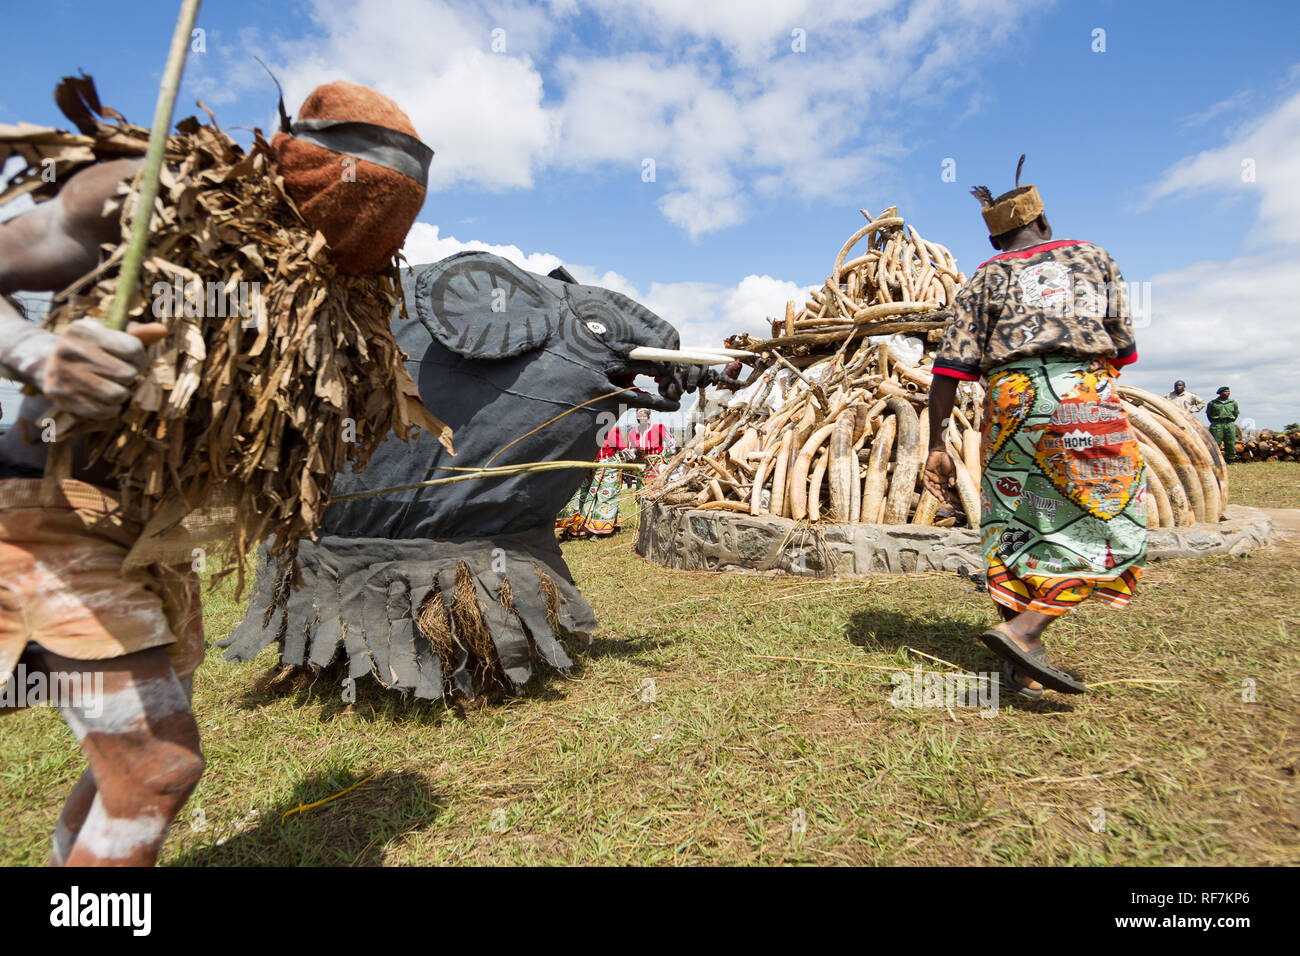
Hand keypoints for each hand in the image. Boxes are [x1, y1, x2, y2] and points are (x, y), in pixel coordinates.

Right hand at [39, 318, 164, 418]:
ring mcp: (63, 375)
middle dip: (131, 375)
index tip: (136, 360)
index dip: (141, 358)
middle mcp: (70, 350)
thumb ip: (137, 334)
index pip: (133, 349)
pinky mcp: (61, 397)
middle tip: (122, 374)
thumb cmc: (89, 347)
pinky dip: (111, 408)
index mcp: (83, 330)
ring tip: (114, 386)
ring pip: (118, 395)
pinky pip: (104, 411)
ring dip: (123, 393)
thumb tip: (163, 330)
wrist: (45, 361)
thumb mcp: (108, 334)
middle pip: (127, 374)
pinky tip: (103, 398)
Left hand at [922, 448, 956, 502]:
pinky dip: (928, 486)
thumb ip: (952, 477)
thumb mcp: (952, 470)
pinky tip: (931, 490)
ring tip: (938, 497)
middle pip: (938, 490)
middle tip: (942, 500)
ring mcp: (931, 477)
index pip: (944, 490)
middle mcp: (937, 480)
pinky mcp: (926, 474)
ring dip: (935, 492)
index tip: (948, 500)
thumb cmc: (947, 460)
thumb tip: (952, 486)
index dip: (945, 495)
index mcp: (944, 480)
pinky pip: (926, 482)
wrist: (940, 452)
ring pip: (932, 487)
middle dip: (940, 495)